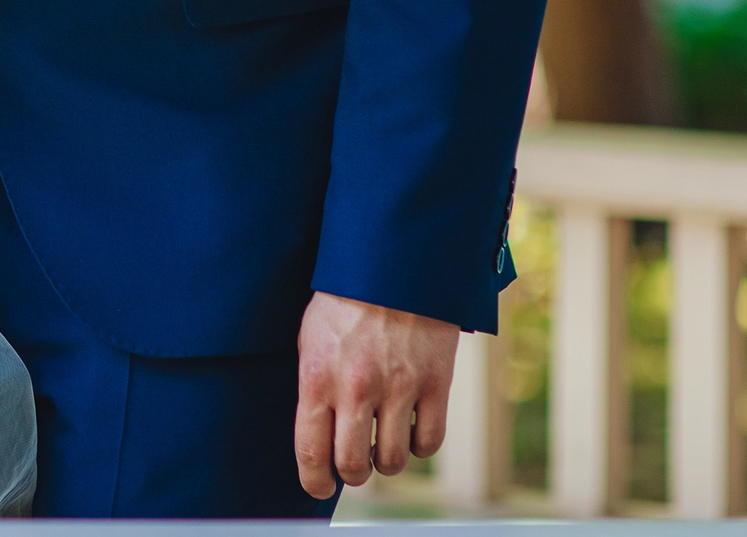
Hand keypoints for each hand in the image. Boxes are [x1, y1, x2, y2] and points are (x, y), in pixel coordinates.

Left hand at [294, 291, 458, 497]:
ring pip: (392, 461)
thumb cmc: (345, 300)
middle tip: (353, 464)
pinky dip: (419, 444)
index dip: (314, 481)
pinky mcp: (435, 383)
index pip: (312, 451)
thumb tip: (317, 438)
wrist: (395, 260)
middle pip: (353, 465)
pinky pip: (429, 442)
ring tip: (381, 444)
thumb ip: (314, 388)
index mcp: (317, 377)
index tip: (319, 487)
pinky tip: (410, 429)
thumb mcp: (312, 338)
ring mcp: (399, 387)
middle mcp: (356, 388)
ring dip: (385, 461)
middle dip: (351, 473)